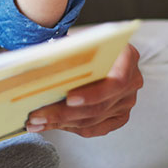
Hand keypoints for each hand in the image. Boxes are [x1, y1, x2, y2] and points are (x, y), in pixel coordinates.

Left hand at [26, 43, 142, 136]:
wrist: (99, 49)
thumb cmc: (87, 42)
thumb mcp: (80, 40)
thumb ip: (68, 50)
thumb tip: (42, 63)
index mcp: (127, 57)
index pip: (116, 81)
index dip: (92, 93)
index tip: (68, 98)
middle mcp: (132, 81)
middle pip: (99, 106)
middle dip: (64, 113)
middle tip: (37, 115)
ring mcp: (127, 101)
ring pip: (93, 120)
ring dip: (61, 122)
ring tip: (36, 122)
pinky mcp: (119, 116)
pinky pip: (95, 128)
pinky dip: (70, 127)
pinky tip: (50, 125)